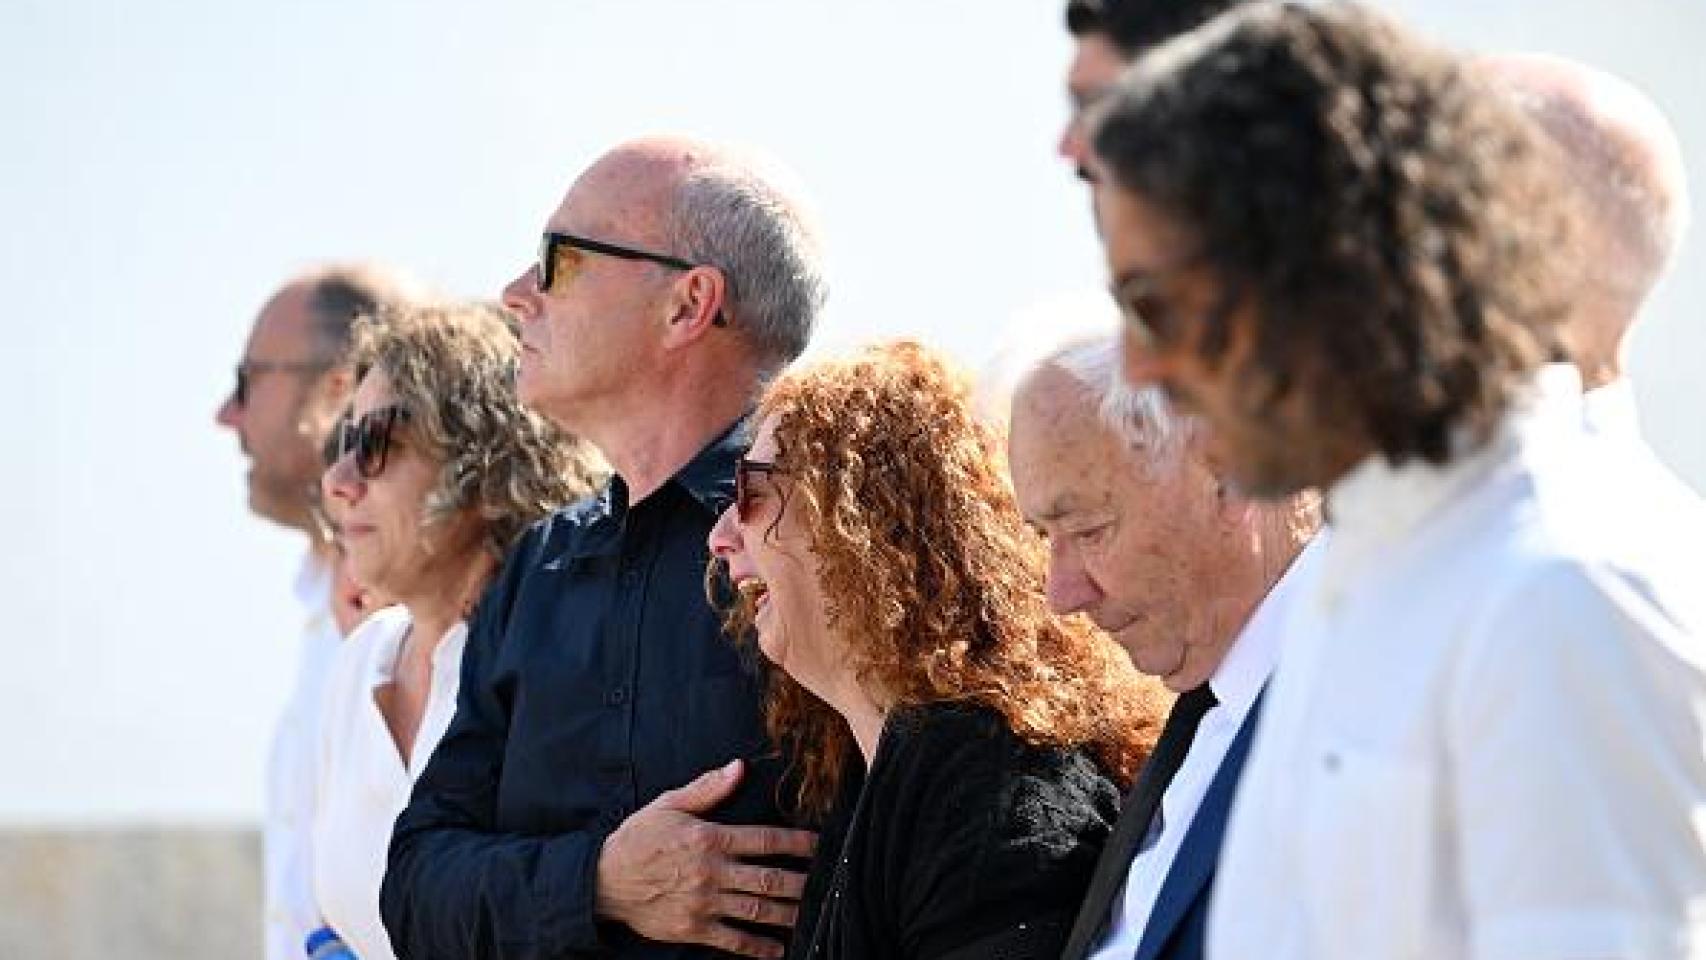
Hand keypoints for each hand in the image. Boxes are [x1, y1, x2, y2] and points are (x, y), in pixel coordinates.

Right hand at [595, 759, 818, 957]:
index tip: (818, 845)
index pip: (764, 839)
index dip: (797, 843)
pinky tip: (777, 949)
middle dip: (801, 883)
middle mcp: (711, 872)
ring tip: (811, 915)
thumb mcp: (669, 804)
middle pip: (768, 879)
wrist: (604, 881)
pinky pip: (732, 940)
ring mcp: (703, 903)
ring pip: (756, 911)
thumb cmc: (639, 839)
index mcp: (709, 838)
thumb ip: (708, 788)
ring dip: (788, 914)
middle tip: (825, 884)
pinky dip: (757, 947)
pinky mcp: (693, 929)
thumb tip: (739, 766)